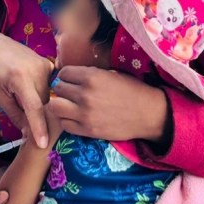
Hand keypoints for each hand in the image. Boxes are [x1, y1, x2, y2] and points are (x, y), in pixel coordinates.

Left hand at [0, 34, 53, 149]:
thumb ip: (15, 115)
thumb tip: (29, 133)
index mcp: (20, 78)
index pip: (34, 108)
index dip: (39, 127)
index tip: (43, 144)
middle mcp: (36, 70)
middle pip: (43, 104)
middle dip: (35, 114)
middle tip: (21, 111)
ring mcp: (45, 65)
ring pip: (48, 96)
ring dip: (38, 102)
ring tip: (21, 94)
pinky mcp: (49, 64)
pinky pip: (50, 86)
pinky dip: (41, 92)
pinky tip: (29, 87)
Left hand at [49, 67, 167, 142]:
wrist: (148, 114)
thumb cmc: (132, 90)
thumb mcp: (110, 74)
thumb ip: (90, 74)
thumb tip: (71, 76)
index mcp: (91, 77)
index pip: (63, 73)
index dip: (66, 76)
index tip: (71, 80)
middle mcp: (85, 94)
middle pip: (58, 89)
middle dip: (62, 90)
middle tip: (69, 93)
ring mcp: (84, 114)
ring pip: (55, 108)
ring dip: (60, 105)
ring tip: (68, 106)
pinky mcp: (87, 130)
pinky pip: (64, 125)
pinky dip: (66, 120)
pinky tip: (75, 118)